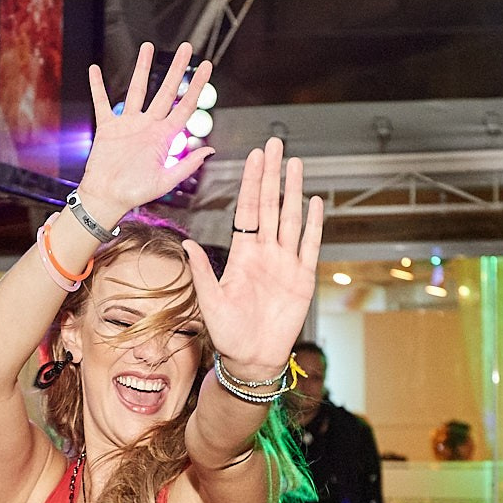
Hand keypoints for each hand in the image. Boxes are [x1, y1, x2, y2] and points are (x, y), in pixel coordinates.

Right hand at [78, 42, 214, 226]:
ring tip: (148, 47)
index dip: (197, 86)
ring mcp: (128, 124)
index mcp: (164, 137)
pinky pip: (102, 102)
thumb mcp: (165, 181)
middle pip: (166, 91)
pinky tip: (95, 69)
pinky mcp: (107, 127)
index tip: (206, 66)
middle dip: (177, 69)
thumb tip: (210, 150)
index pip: (185, 106)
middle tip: (187, 47)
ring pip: (137, 89)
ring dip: (142, 68)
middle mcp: (148, 126)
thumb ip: (187, 166)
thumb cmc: (135, 193)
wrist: (107, 198)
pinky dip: (97, 86)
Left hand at [183, 137, 321, 377]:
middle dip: (272, 175)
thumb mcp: (210, 301)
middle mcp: (265, 252)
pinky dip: (313, 224)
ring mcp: (285, 263)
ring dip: (293, 191)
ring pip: (290, 219)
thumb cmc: (227, 333)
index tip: (253, 156)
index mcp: (242, 254)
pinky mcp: (302, 278)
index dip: (250, 182)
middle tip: (275, 144)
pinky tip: (314, 202)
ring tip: (296, 164)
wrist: (252, 358)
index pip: (247, 209)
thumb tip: (187, 243)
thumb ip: (203, 271)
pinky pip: (309, 246)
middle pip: (269, 205)